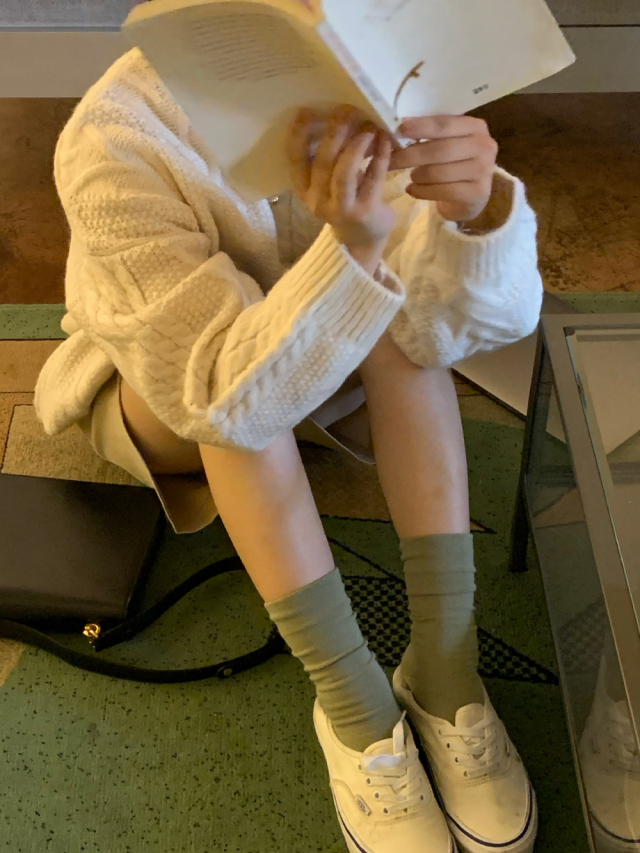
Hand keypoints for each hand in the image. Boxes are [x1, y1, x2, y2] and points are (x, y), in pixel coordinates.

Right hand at [287, 105, 396, 273]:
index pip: (295, 161)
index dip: (298, 136)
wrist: (361, 241)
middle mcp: (318, 200)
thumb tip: (337, 117)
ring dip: (356, 146)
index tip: (305, 112)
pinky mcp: (365, 211)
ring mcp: (341, 208)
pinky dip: (380, 156)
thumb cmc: (343, 204)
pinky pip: (373, 178)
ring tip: (368, 126)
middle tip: (346, 109)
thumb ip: (326, 159)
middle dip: (335, 133)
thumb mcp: (326, 184)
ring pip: (344, 173)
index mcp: (305, 190)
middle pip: (322, 162)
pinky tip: (385, 140)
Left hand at [389, 115, 498, 223]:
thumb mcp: (448, 142)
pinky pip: (443, 191)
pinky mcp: (478, 192)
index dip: (421, 127)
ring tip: (410, 176)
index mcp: (476, 127)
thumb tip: (399, 127)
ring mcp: (484, 170)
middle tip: (391, 160)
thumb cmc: (454, 164)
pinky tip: (412, 190)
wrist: (471, 196)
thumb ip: (432, 134)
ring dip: (417, 175)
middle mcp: (484, 146)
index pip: (445, 124)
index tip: (400, 129)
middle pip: (440, 150)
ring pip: (439, 172)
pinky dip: (422, 191)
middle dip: (412, 155)